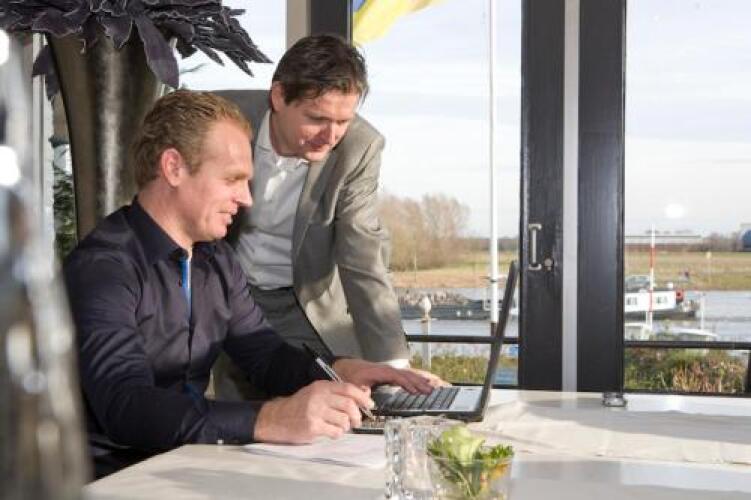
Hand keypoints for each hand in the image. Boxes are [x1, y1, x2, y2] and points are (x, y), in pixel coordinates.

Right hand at [253, 380, 372, 443]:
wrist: (277, 418)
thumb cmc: (300, 406)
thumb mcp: (318, 393)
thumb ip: (339, 393)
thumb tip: (365, 392)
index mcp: (322, 387)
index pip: (348, 389)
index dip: (362, 397)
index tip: (369, 405)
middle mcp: (319, 397)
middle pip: (349, 405)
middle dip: (357, 415)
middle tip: (357, 421)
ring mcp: (315, 412)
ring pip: (344, 420)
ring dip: (346, 426)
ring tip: (340, 427)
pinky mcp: (312, 427)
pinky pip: (335, 432)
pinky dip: (337, 434)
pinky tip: (331, 432)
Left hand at [332, 358, 448, 393]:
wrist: (346, 367)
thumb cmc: (351, 377)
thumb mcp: (354, 385)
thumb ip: (362, 394)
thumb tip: (369, 402)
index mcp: (380, 372)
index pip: (397, 377)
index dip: (407, 383)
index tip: (417, 391)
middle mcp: (389, 369)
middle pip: (408, 374)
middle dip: (421, 382)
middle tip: (434, 390)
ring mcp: (392, 370)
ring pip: (411, 373)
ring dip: (424, 379)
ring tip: (438, 384)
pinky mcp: (393, 373)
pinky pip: (409, 374)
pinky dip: (420, 377)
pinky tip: (429, 381)